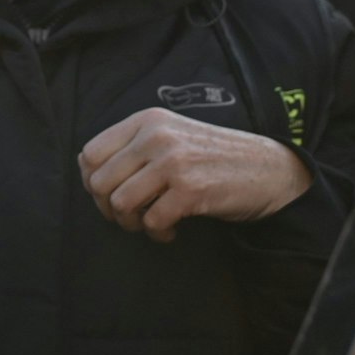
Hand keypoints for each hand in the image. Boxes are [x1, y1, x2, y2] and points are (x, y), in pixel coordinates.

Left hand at [79, 107, 311, 241]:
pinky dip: (158, 233)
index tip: (111, 195)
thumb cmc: (214, 158)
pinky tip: (172, 229)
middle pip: (99, 182)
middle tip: (131, 215)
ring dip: (133, 223)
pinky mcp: (190, 190)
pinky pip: (151, 222)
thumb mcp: (172, 135)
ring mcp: (174, 161)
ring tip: (152, 221)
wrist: (268, 169)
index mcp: (148, 120)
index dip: (92, 182)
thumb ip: (133, 145)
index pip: (91, 153)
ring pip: (120, 204)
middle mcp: (157, 135)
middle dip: (109, 209)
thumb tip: (87, 169)